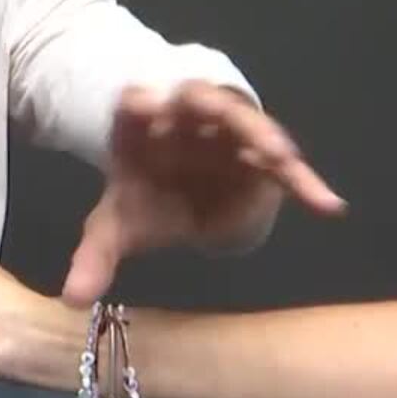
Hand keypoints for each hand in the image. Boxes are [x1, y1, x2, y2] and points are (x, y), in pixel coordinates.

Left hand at [62, 81, 345, 305]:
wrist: (179, 191)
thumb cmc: (147, 198)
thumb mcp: (117, 225)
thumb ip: (96, 256)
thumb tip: (70, 299)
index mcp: (140, 128)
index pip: (133, 105)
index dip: (136, 102)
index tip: (138, 103)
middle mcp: (185, 120)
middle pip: (194, 98)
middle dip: (202, 102)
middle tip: (209, 108)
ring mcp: (226, 133)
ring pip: (245, 123)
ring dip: (261, 135)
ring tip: (278, 154)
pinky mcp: (260, 157)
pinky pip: (286, 168)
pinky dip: (305, 182)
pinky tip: (326, 206)